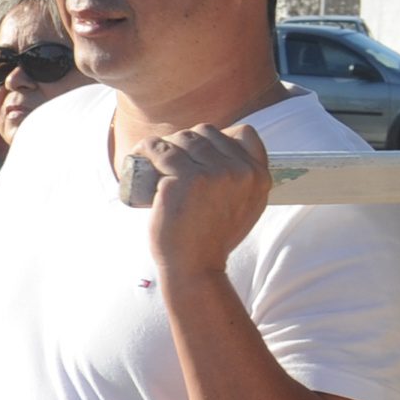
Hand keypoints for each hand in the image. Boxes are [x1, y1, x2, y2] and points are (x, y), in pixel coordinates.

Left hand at [139, 121, 274, 280]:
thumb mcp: (248, 206)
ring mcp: (212, 173)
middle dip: (187, 139)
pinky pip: (161, 151)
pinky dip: (147, 148)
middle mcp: (240, 171)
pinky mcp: (183, 179)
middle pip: (208, 133)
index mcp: (258, 176)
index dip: (221, 137)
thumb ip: (247, 181)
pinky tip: (141, 153)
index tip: (202, 150)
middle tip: (170, 156)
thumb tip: (232, 153)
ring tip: (151, 154)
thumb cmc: (214, 238)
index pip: (244, 133)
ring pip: (183, 138)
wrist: (196, 266)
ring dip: (165, 142)